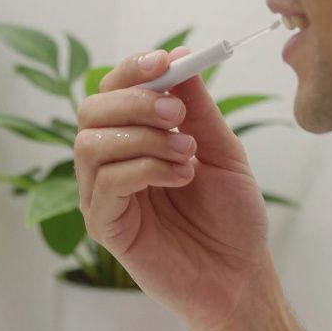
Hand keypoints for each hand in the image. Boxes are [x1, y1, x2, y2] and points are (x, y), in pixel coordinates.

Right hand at [74, 48, 276, 330]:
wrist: (241, 274)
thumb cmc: (231, 217)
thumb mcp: (221, 148)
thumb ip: (197, 106)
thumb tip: (177, 55)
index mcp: (134, 140)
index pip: (112, 92)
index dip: (131, 71)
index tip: (164, 61)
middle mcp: (111, 164)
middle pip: (90, 111)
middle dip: (134, 101)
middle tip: (178, 115)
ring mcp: (103, 196)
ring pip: (90, 144)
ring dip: (143, 138)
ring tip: (186, 154)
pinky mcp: (105, 227)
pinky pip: (105, 183)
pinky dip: (144, 169)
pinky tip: (180, 177)